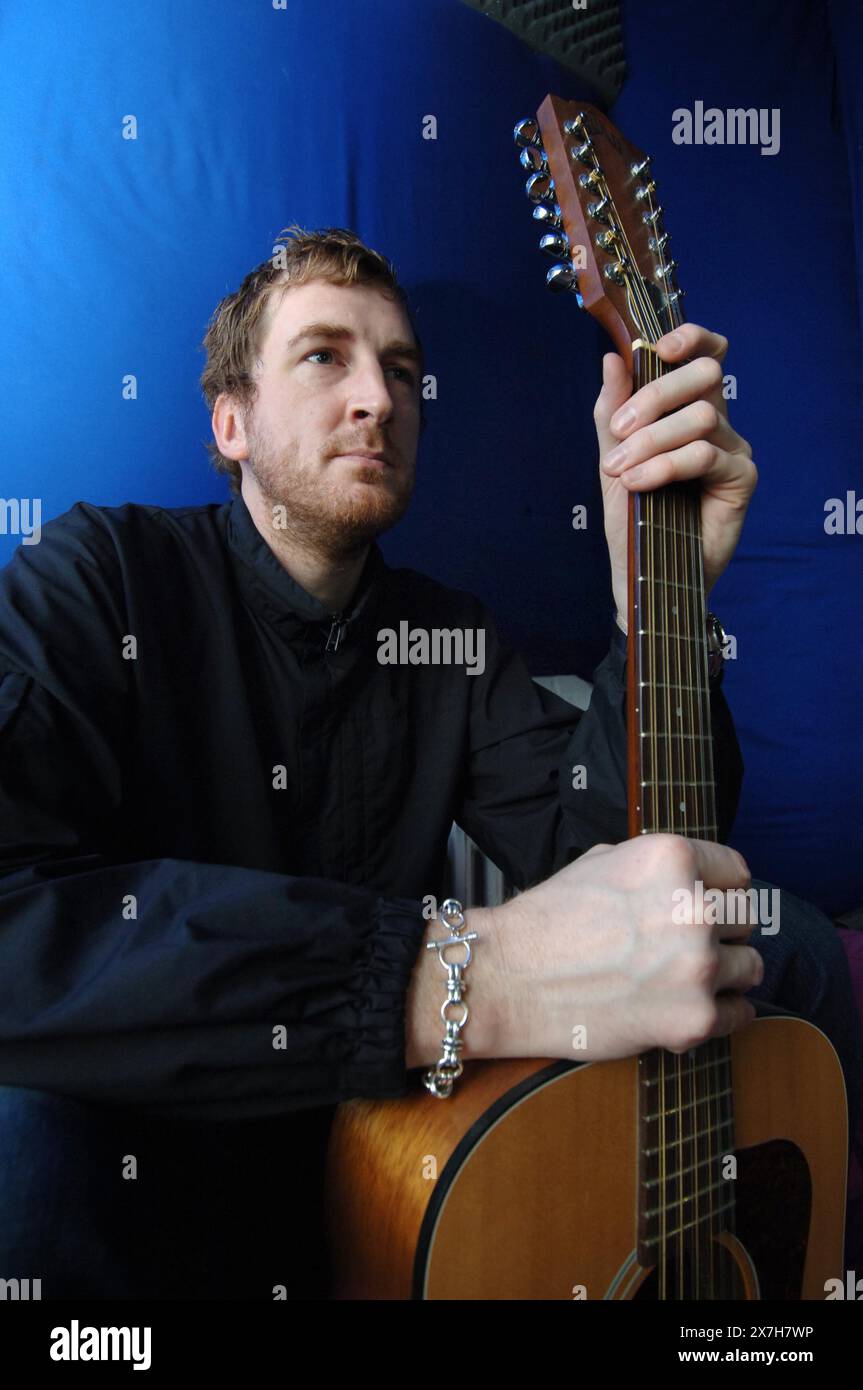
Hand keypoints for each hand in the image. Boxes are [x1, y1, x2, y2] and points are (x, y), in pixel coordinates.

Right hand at [487, 834, 762, 1062]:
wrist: (508, 978)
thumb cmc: (550, 918)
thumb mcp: (606, 860)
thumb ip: (661, 867)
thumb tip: (703, 880)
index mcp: (672, 858)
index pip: (738, 872)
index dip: (717, 889)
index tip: (703, 904)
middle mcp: (693, 908)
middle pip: (746, 919)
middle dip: (720, 931)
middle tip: (682, 945)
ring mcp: (697, 966)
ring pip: (751, 967)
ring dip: (723, 973)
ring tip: (681, 977)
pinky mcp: (694, 1018)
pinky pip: (740, 1014)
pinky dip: (718, 1014)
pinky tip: (683, 1005)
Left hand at [593, 324, 756, 629]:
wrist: (642, 572)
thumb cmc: (633, 516)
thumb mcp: (612, 457)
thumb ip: (612, 411)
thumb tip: (612, 359)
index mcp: (687, 408)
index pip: (704, 354)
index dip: (690, 338)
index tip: (658, 347)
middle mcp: (717, 422)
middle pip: (705, 375)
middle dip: (656, 395)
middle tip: (621, 430)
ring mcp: (733, 449)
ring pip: (702, 416)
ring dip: (653, 440)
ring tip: (622, 470)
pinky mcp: (741, 479)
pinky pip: (706, 455)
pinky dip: (666, 465)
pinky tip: (640, 482)